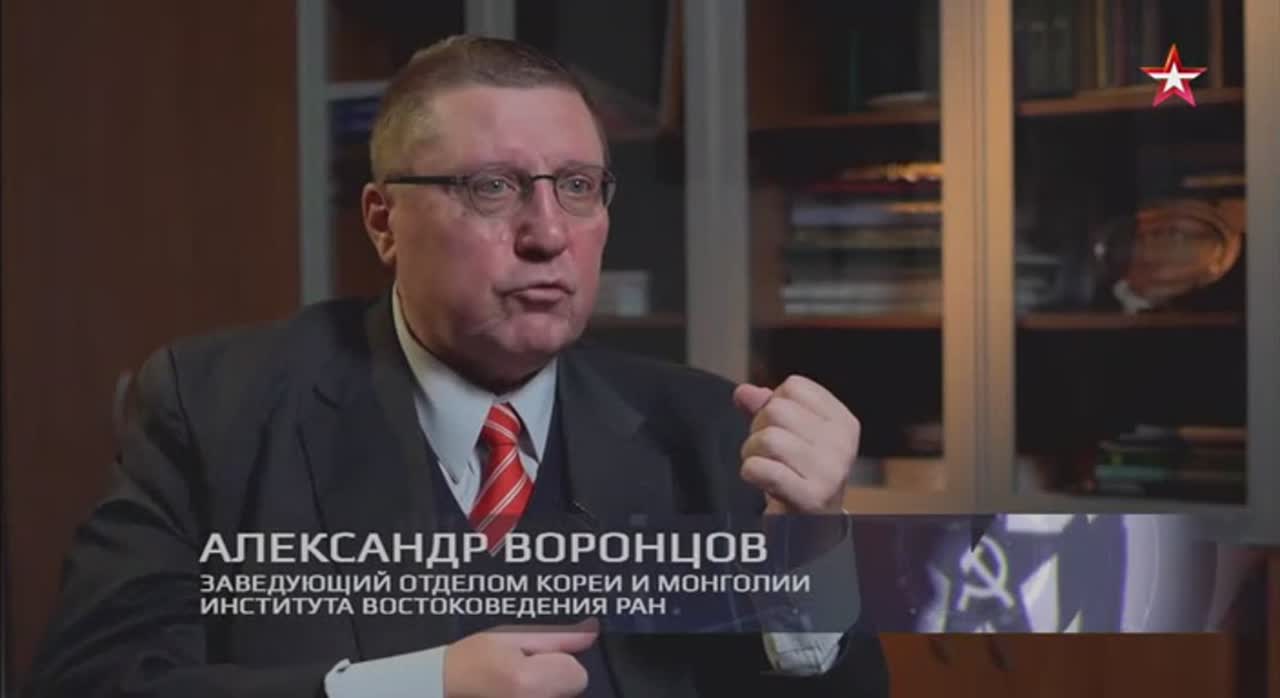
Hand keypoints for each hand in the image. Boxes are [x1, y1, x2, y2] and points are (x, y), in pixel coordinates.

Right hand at [443, 619, 599, 697]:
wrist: (443, 686)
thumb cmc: (472, 660)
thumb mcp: (510, 636)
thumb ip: (555, 637)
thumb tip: (590, 633)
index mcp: (530, 682)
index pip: (577, 675)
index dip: (560, 663)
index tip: (537, 659)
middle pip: (570, 690)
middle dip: (554, 678)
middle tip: (523, 670)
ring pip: (559, 697)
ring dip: (547, 690)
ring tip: (517, 683)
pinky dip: (539, 695)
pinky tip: (515, 690)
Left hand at [733, 375, 859, 514]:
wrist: (812, 525)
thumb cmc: (799, 473)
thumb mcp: (790, 434)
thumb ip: (766, 407)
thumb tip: (743, 392)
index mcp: (843, 422)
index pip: (794, 387)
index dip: (774, 403)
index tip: (781, 428)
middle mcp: (842, 444)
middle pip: (777, 410)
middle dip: (758, 428)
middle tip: (766, 451)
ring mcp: (830, 471)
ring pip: (768, 438)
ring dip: (751, 452)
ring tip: (762, 465)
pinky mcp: (811, 497)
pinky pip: (762, 469)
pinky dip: (750, 471)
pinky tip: (759, 479)